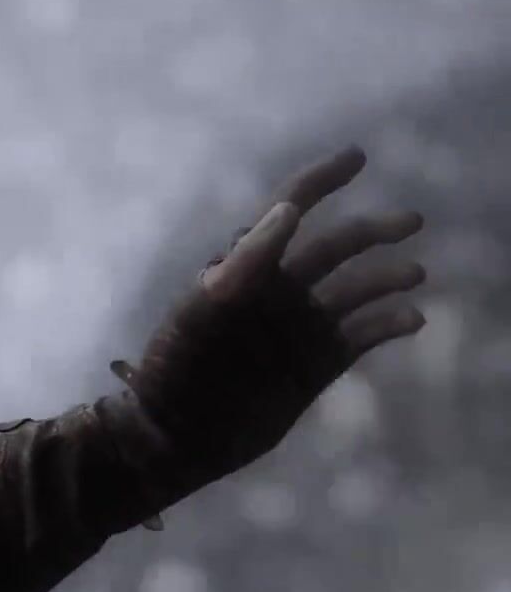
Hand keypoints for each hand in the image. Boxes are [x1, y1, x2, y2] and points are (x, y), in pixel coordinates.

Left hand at [119, 145, 425, 489]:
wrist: (177, 435)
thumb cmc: (177, 367)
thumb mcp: (202, 309)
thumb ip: (245, 261)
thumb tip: (287, 209)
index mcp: (246, 268)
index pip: (287, 211)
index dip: (318, 181)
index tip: (357, 156)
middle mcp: (278, 292)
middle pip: (334, 248)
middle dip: (371, 230)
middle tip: (412, 220)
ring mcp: (300, 328)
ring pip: (356, 290)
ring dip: (386, 278)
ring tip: (414, 273)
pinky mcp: (318, 365)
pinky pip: (363, 335)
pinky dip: (390, 323)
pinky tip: (412, 318)